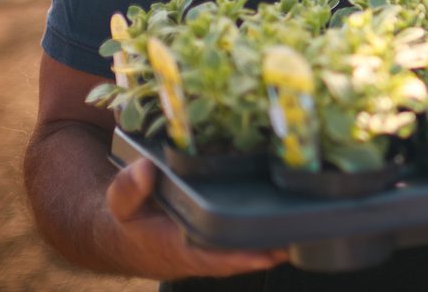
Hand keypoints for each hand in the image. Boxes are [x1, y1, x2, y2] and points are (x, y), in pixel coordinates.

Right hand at [106, 158, 288, 279]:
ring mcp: (213, 252)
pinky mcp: (221, 244)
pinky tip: (296, 228)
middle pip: (238, 257)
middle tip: (296, 239)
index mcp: (175, 247)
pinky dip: (270, 239)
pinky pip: (247, 244)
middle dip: (267, 251)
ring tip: (306, 233)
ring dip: (274, 246)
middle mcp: (199, 254)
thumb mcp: (121, 203)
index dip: (237, 256)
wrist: (129, 240)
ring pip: (246, 252)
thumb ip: (130, 189)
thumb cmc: (132, 218)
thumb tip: (146, 169)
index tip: (264, 254)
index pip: (210, 255)